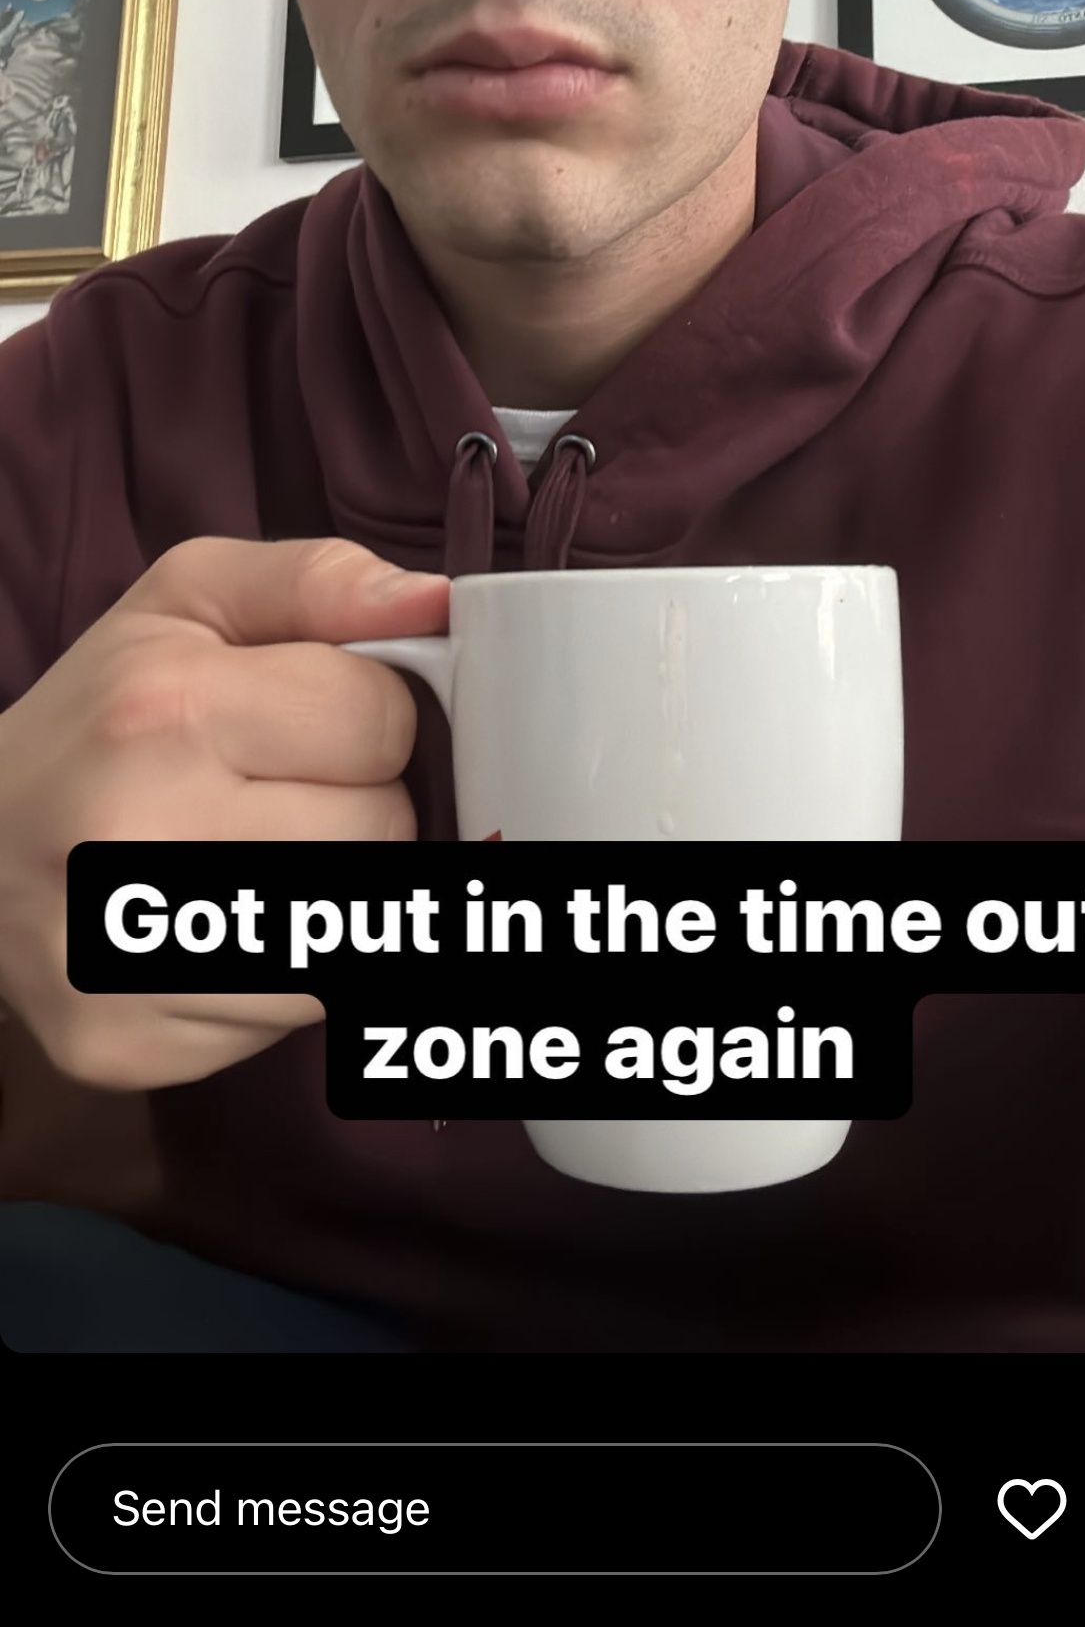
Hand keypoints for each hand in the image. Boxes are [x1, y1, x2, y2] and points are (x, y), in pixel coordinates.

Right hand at [0, 537, 447, 1090]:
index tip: (314, 722)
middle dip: (360, 809)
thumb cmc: (103, 714)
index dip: (371, 718)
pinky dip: (286, 973)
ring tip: (255, 855)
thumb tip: (440, 605)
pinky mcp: (125, 1045)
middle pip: (383, 838)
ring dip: (335, 896)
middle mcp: (136, 840)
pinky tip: (220, 927)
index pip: (383, 727)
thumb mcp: (190, 601)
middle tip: (284, 794)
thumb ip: (320, 580)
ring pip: (353, 939)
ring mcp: (124, 960)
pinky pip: (296, 1017)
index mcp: (162, 711)